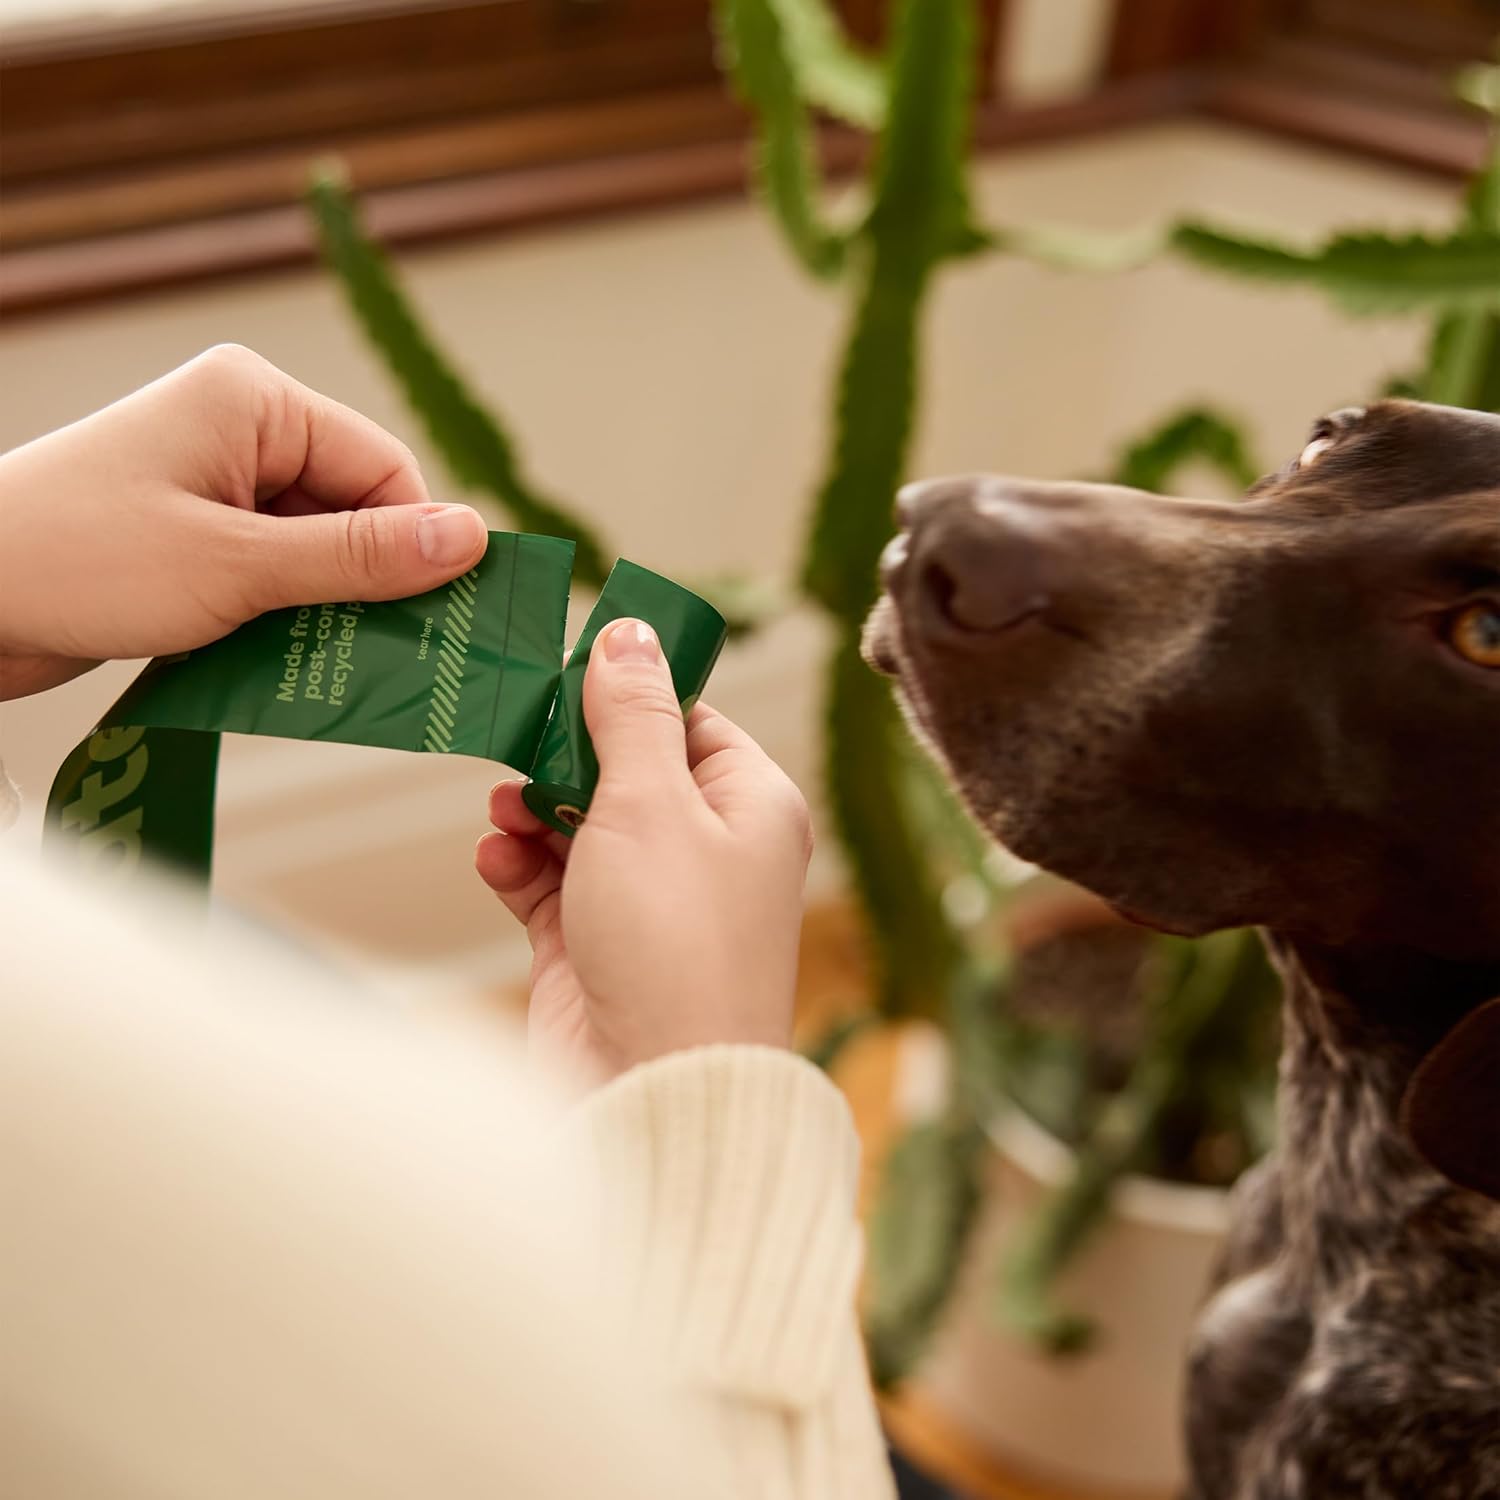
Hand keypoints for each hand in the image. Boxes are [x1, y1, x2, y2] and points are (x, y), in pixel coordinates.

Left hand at [0, 344, 486, 699]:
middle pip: (354, 511)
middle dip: (365, 586)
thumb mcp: (237, 567)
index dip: (411, 546)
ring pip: (316, 551)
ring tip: (315, 663)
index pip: (382, 470)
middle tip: (385, 657)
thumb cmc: (78, 562)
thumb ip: (359, 557)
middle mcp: (241, 430)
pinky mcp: (193, 532)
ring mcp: (213, 482)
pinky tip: (276, 659)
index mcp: (256, 402)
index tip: (432, 620)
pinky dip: (284, 618)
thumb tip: (471, 538)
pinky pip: (273, 572)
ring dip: (323, 611)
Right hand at [476, 619, 811, 1090]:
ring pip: (581, 825)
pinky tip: (495, 857)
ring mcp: (649, 903)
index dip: (630, 694)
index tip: (567, 673)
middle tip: (518, 734)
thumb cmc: (676, 944)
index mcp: (750, 806)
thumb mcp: (653, 803)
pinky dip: (518, 867)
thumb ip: (634, 715)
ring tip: (502, 806)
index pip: (691, 721)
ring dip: (534, 808)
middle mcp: (707, 851)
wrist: (652, 1092)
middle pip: (628, 771)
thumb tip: (630, 634)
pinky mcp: (595, 949)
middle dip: (568, 754)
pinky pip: (549, 886)